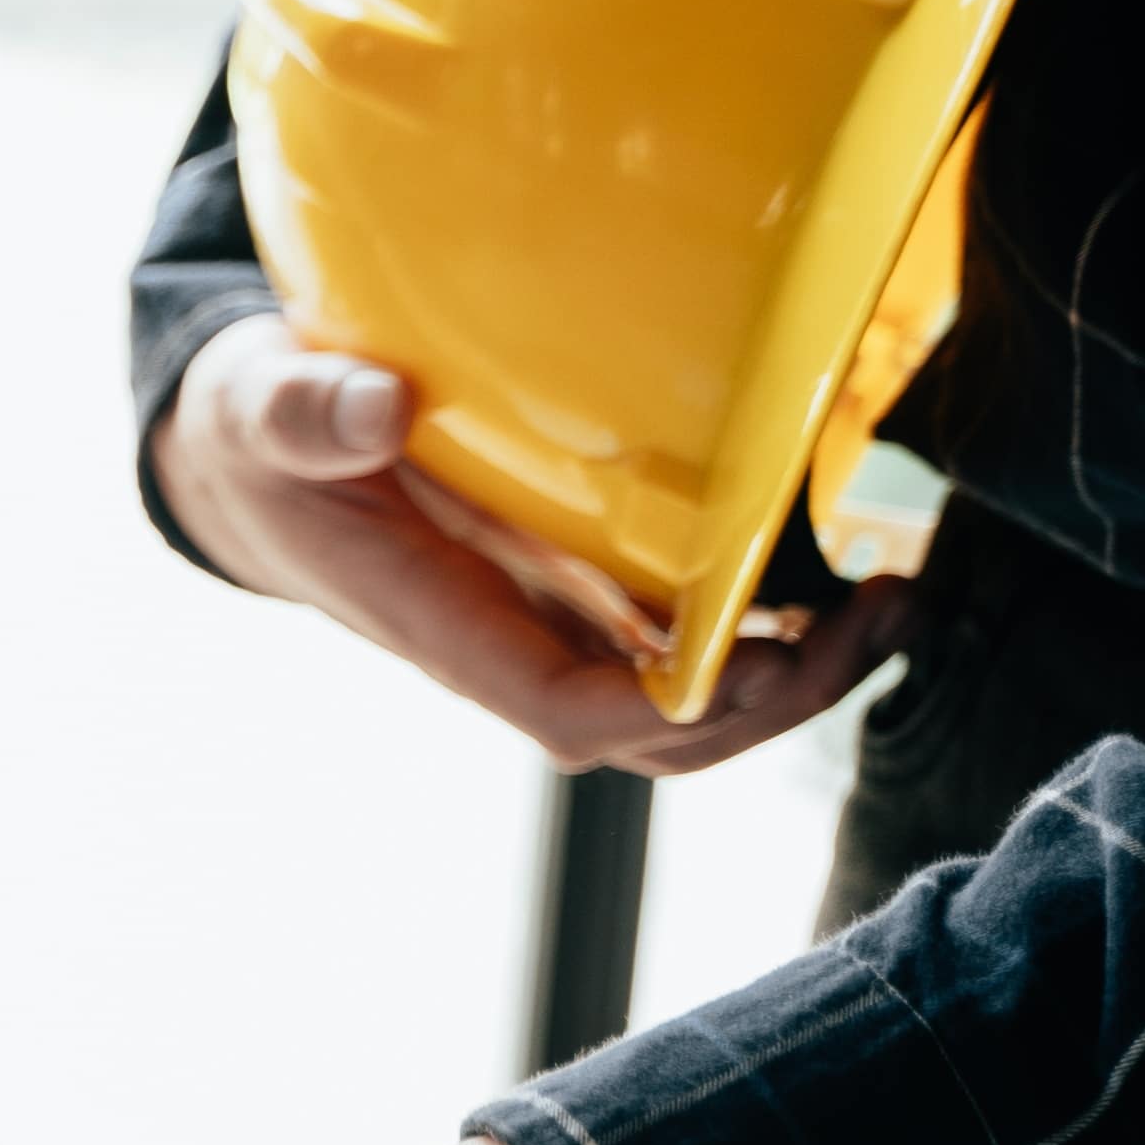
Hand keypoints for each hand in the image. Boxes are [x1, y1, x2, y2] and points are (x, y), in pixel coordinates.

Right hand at [156, 315, 910, 776]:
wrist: (252, 463)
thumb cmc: (259, 436)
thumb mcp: (258, 406)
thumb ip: (306, 408)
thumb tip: (377, 407)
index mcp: (435, 618)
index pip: (556, 705)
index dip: (660, 706)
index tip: (752, 657)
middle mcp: (507, 642)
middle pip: (652, 738)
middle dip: (769, 704)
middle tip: (869, 618)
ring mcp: (552, 624)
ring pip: (686, 706)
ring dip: (798, 675)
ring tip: (892, 600)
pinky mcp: (582, 588)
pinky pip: (688, 645)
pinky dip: (775, 628)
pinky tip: (842, 574)